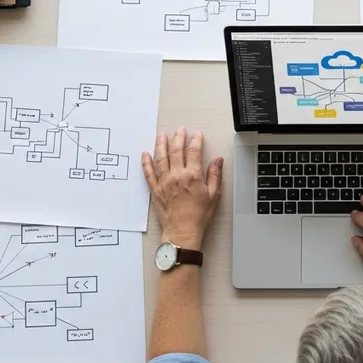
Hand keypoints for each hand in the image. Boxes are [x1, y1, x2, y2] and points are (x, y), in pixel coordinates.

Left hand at [141, 127, 222, 248]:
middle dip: (179, 137)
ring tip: (162, 136)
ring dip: (161, 145)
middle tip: (180, 130)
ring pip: (161, 158)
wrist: (183, 232)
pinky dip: (146, 163)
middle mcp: (177, 176)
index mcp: (193, 176)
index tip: (197, 135)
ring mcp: (164, 182)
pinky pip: (149, 173)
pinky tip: (145, 154)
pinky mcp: (155, 190)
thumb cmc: (199, 217)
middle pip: (176, 150)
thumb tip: (218, 161)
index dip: (196, 140)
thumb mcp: (214, 195)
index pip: (194, 151)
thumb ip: (215, 175)